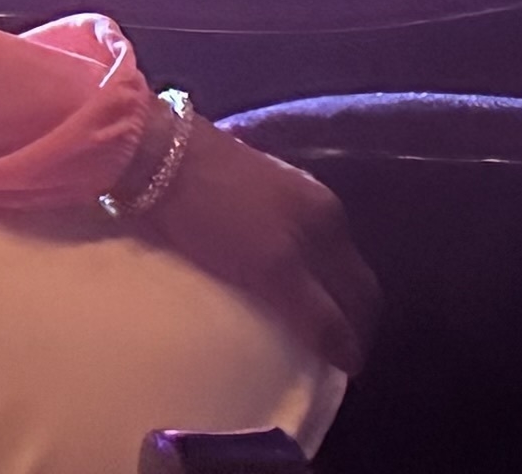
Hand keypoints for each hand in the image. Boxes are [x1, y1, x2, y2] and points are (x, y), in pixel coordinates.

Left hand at [144, 123, 379, 378]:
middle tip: (333, 356)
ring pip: (325, 258)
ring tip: (311, 329)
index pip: (362, 293)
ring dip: (328, 295)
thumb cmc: (212, 212)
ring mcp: (292, 192)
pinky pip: (298, 241)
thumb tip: (348, 353)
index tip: (347, 369)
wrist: (160, 153)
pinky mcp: (262, 186)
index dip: (357, 335)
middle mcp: (320, 206)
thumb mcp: (270, 267)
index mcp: (329, 223)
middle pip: (349, 275)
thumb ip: (315, 311)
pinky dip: (304, 272)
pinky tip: (283, 287)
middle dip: (350, 317)